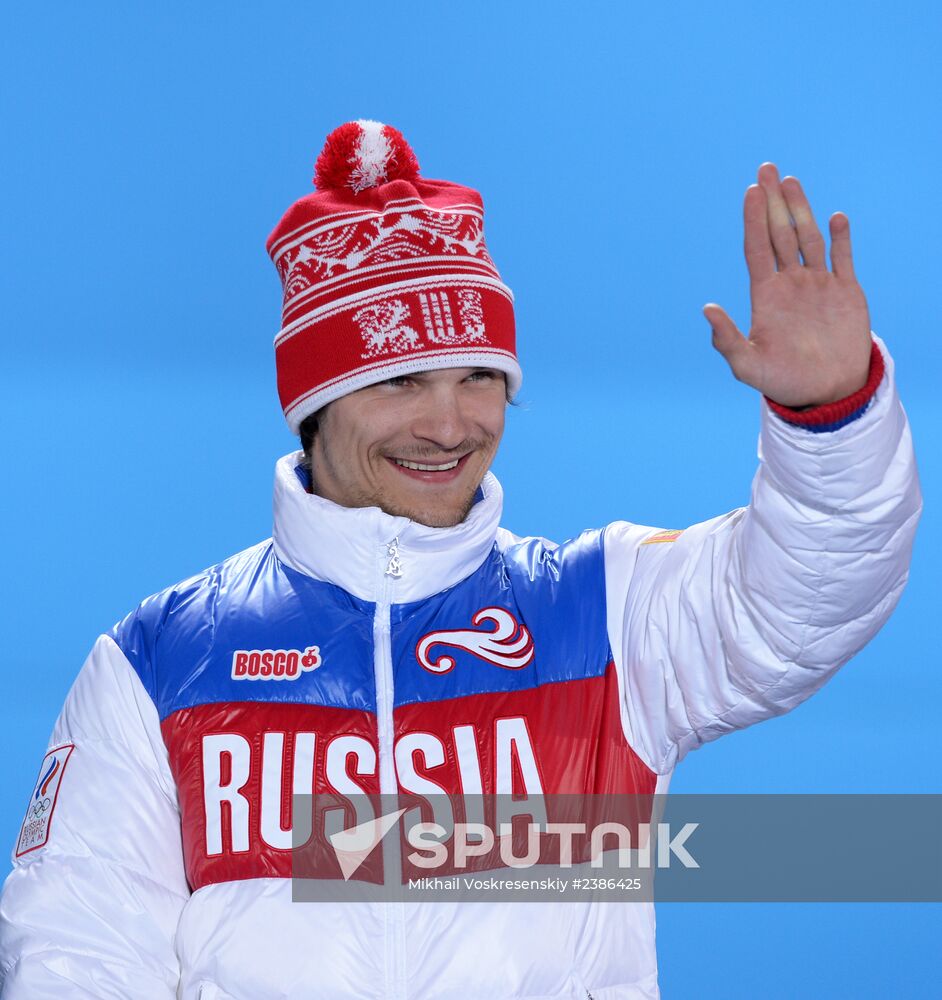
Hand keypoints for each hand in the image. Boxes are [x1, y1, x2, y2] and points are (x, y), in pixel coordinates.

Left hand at [704, 163, 871, 406]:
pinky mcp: (845, 292)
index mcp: (766, 295)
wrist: (824, 392)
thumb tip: (706, 308)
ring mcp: (818, 284)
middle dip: (773, 202)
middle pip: (779, 234)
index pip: (757, 249)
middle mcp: (790, 283)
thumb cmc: (782, 381)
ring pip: (808, 237)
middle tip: (767, 168)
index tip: (750, 191)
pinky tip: (836, 217)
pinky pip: (842, 258)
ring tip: (791, 180)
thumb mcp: (748, 365)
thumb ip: (727, 339)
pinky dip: (840, 238)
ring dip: (800, 209)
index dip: (753, 220)